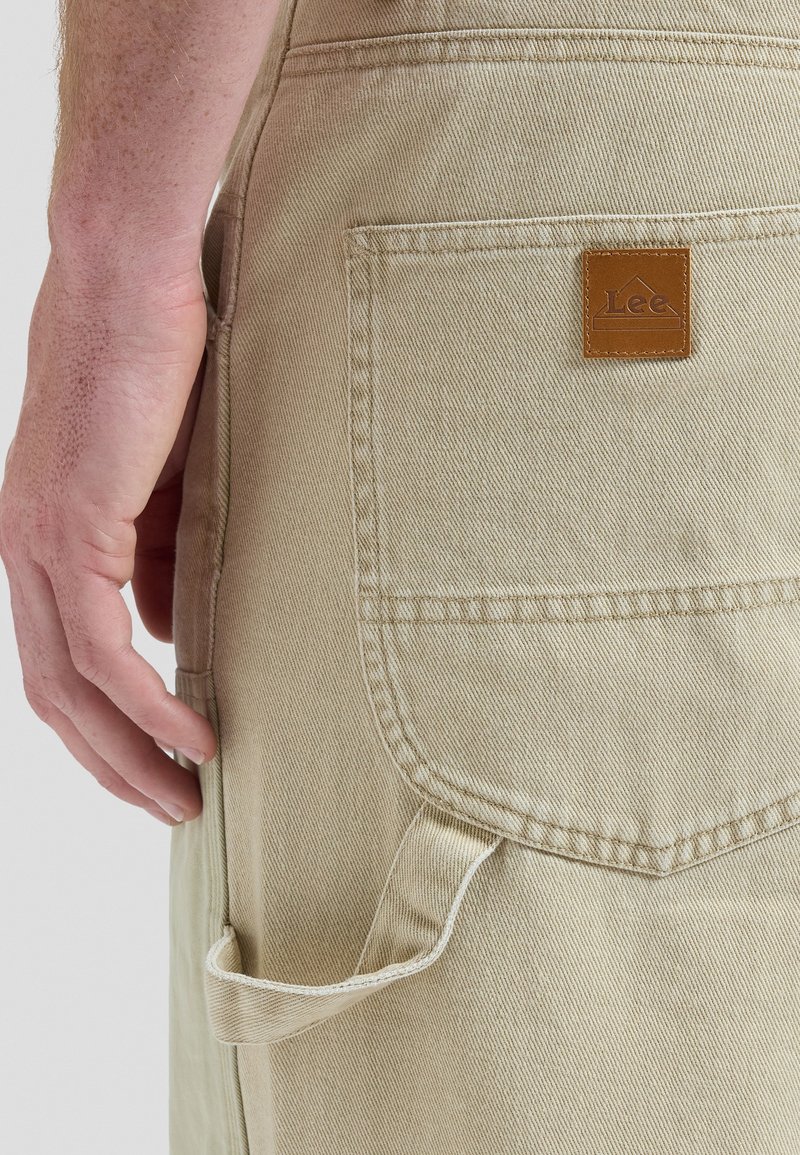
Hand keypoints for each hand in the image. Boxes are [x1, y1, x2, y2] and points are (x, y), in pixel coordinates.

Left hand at [0, 244, 216, 824]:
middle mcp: (22, 552)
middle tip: (170, 809)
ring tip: (184, 797)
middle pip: (53, 696)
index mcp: (39, 541)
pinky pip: (101, 648)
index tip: (158, 765)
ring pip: (70, 687)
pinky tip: (192, 735)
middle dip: (111, 766)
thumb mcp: (162, 484)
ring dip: (129, 754)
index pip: (58, 663)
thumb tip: (169, 632)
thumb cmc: (152, 364)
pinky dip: (146, 705)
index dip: (104, 728)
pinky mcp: (70, 528)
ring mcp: (37, 542)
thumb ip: (159, 560)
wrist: (127, 276)